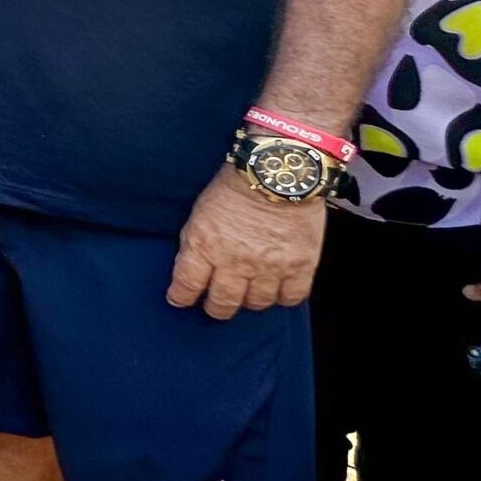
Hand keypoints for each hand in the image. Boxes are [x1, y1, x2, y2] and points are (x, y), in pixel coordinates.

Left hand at [166, 166, 324, 318]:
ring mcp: (269, 266)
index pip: (186, 285)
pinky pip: (291, 297)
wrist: (277, 171)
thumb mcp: (201, 212)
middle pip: (223, 303)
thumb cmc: (235, 186)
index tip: (180, 300)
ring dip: (250, 302)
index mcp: (205, 246)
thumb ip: (196, 243)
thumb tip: (191, 268)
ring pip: (256, 304)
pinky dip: (283, 297)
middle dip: (216, 308)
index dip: (181, 297)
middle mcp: (235, 262)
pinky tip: (278, 289)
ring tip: (249, 293)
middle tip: (216, 306)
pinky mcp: (300, 265)